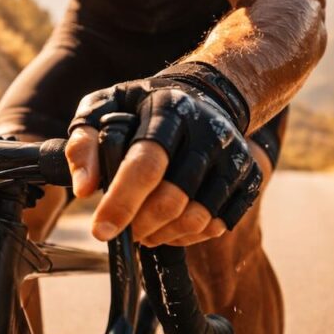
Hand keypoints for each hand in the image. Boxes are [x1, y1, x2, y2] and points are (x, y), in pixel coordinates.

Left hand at [65, 66, 261, 246]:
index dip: (122, 202)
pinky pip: (219, 224)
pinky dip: (190, 236)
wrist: (203, 97)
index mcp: (168, 110)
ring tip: (145, 229)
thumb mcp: (103, 109)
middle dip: (141, 225)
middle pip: (173, 198)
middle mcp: (208, 131)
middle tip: (125, 230)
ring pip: (197, 218)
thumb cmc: (141, 109)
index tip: (100, 231)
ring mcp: (234, 155)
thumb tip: (84, 189)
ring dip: (163, 234)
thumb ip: (84, 144)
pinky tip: (171, 225)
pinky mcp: (250, 177)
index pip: (146, 163)